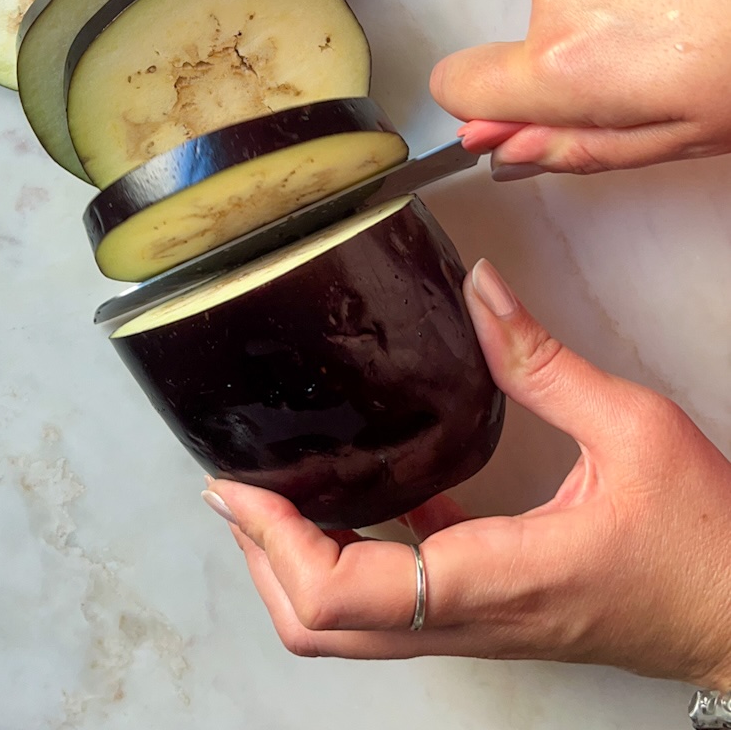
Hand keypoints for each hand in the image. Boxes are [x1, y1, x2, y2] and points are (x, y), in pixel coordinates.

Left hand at [202, 261, 730, 686]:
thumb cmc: (705, 540)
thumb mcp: (632, 427)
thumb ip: (544, 360)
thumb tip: (481, 288)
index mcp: (496, 577)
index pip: (346, 594)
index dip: (274, 542)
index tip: (237, 488)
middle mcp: (472, 616)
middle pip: (323, 628)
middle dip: (262, 559)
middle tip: (235, 490)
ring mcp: (478, 624)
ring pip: (351, 629)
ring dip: (297, 564)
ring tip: (273, 494)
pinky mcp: (491, 613)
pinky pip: (397, 604)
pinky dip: (356, 557)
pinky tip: (365, 497)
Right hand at [429, 0, 730, 176]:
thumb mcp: (681, 135)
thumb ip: (577, 147)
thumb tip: (506, 149)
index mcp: (566, 64)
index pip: (456, 87)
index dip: (486, 112)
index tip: (531, 122)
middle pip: (530, 49)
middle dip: (580, 72)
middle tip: (665, 83)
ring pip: (576, 5)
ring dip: (621, 26)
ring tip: (700, 32)